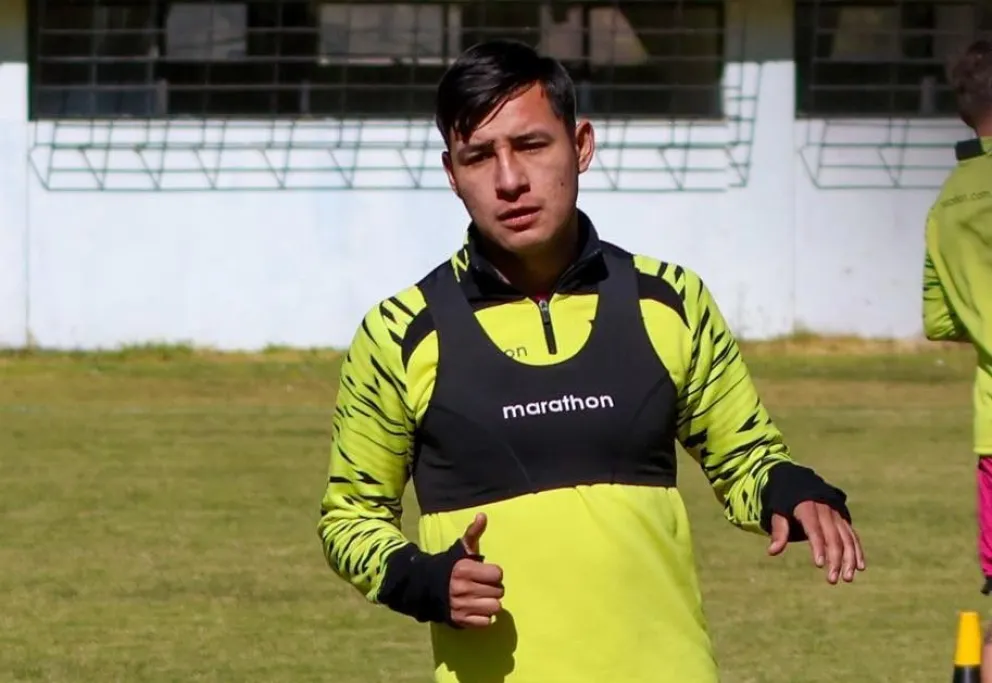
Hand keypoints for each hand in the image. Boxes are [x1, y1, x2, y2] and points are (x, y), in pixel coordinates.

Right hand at [449, 513, 503, 627]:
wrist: (425, 588)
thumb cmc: (449, 567)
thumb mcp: (461, 549)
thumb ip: (473, 532)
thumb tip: (483, 515)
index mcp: (465, 569)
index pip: (498, 574)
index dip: (494, 573)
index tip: (486, 573)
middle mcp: (463, 588)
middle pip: (499, 592)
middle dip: (493, 589)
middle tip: (483, 586)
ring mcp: (462, 606)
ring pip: (495, 607)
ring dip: (491, 603)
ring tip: (482, 598)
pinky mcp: (460, 620)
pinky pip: (486, 622)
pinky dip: (483, 617)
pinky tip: (476, 609)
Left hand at [767, 501, 865, 583]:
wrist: (800, 483)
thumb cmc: (786, 501)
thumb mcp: (778, 511)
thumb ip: (779, 530)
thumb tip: (772, 552)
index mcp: (807, 508)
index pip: (815, 529)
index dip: (818, 547)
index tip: (819, 564)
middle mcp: (825, 511)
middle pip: (834, 538)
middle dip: (835, 559)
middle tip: (832, 580)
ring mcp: (837, 515)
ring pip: (847, 538)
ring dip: (850, 559)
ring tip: (847, 578)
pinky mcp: (843, 520)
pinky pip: (853, 536)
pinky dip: (857, 551)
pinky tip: (860, 568)